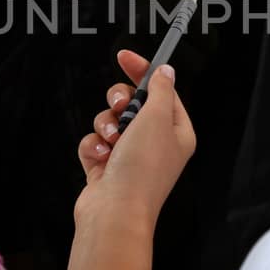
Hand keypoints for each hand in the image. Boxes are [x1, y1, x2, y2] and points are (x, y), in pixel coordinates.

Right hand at [76, 49, 195, 227]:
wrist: (115, 212)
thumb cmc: (142, 169)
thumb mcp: (157, 118)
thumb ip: (160, 90)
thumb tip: (165, 72)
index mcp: (176, 132)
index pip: (162, 91)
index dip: (144, 71)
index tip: (125, 56)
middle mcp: (154, 144)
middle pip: (132, 103)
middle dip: (120, 101)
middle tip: (121, 107)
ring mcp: (129, 156)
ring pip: (109, 121)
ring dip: (105, 126)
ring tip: (111, 142)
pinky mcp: (105, 167)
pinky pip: (94, 142)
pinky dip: (93, 147)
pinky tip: (99, 159)